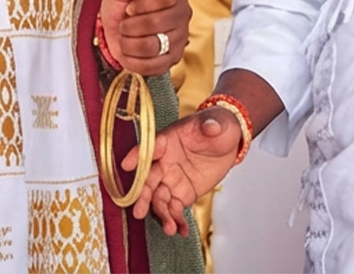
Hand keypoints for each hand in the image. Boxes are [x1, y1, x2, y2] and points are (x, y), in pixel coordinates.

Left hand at [100, 0, 189, 76]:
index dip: (142, 5)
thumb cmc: (123, 6)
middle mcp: (182, 15)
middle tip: (123, 25)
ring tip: (124, 38)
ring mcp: (180, 38)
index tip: (128, 8)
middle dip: (130, 26)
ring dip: (129, 44)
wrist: (119, 29)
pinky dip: (134, 62)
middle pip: (156, 23)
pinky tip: (128, 54)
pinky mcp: (173, 58)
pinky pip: (154, 66)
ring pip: (153, 46)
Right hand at [128, 106, 243, 234]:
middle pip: (149, 179)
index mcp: (168, 141)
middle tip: (139, 211)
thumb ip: (211, 125)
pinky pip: (176, 209)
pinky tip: (181, 231)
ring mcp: (172, 179)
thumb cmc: (218, 126)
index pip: (150, 148)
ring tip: (169, 228)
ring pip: (160, 199)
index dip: (137, 156)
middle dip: (143, 196)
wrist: (227, 142)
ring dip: (162, 214)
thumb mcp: (218, 123)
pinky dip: (177, 220)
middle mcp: (165, 162)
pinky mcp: (183, 193)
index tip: (126, 166)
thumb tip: (211, 126)